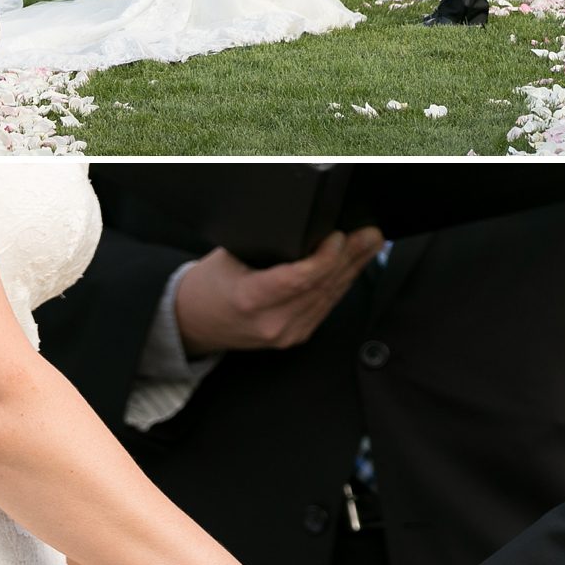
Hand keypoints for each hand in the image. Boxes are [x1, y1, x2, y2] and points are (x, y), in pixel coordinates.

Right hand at [172, 227, 382, 357]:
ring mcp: (286, 334)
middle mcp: (271, 323)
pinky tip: (353, 267)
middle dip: (349, 258)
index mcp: (249, 300)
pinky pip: (325, 307)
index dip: (323, 259)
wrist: (194, 322)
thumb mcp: (227, 257)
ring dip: (353, 269)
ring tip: (369, 244)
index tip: (338, 237)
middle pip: (320, 287)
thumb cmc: (209, 286)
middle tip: (369, 234)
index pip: (296, 280)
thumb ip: (266, 247)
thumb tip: (307, 227)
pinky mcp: (296, 337)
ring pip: (329, 297)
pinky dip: (341, 284)